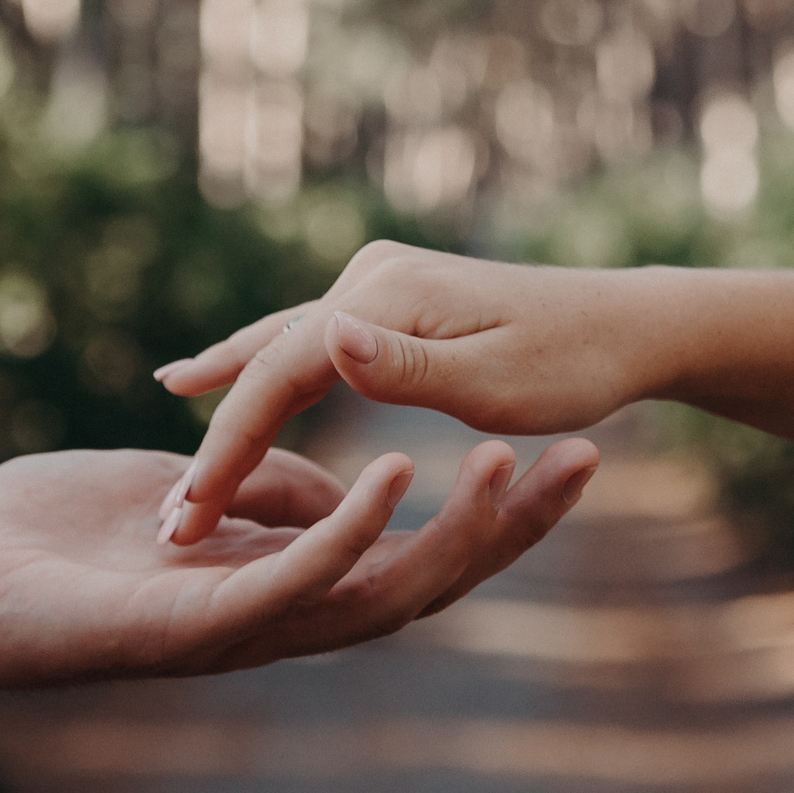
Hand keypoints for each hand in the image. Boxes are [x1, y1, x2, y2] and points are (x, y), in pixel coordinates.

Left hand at [0, 441, 596, 684]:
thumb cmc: (48, 536)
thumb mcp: (189, 492)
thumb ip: (268, 492)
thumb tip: (347, 483)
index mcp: (282, 584)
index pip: (413, 553)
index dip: (492, 514)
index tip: (560, 449)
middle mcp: (276, 619)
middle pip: (426, 583)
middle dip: (512, 527)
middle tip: (593, 460)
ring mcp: (236, 633)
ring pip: (374, 595)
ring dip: (453, 532)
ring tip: (516, 464)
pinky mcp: (183, 632)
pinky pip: (284, 586)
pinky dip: (344, 534)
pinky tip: (392, 477)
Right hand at [153, 242, 635, 544]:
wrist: (628, 323)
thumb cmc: (574, 365)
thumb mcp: (496, 385)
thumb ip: (408, 370)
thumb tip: (327, 340)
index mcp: (384, 298)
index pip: (279, 376)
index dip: (230, 449)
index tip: (189, 515)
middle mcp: (370, 277)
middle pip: (270, 356)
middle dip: (220, 430)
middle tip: (165, 506)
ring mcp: (378, 280)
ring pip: (284, 339)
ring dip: (231, 381)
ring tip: (171, 392)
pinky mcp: (391, 293)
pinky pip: (311, 336)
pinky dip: (267, 360)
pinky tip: (227, 363)